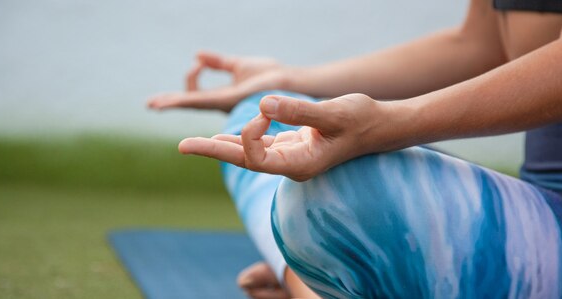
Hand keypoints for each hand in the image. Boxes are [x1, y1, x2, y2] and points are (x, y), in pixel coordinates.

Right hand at [147, 51, 289, 112]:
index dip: (190, 79)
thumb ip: (220, 63)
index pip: (197, 95)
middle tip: (151, 104)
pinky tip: (171, 100)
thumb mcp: (239, 65)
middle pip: (190, 103)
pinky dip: (185, 100)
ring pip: (192, 104)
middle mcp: (222, 104)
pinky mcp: (230, 101)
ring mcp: (225, 104)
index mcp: (223, 97)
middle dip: (170, 103)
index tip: (198, 61)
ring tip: (155, 103)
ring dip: (173, 102)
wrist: (288, 80)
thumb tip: (198, 55)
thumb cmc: (269, 76)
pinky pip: (202, 100)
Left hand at [178, 93, 383, 180]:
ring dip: (222, 146)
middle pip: (243, 161)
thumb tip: (262, 105)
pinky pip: (261, 145)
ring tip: (192, 144)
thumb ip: (298, 111)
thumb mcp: (332, 114)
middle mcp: (292, 165)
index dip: (249, 133)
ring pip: (250, 153)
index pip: (257, 158)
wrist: (380, 126)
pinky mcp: (294, 145)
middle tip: (181, 146)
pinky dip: (242, 138)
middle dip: (212, 151)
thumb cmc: (362, 120)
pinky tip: (226, 136)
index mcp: (300, 165)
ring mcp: (292, 156)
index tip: (263, 110)